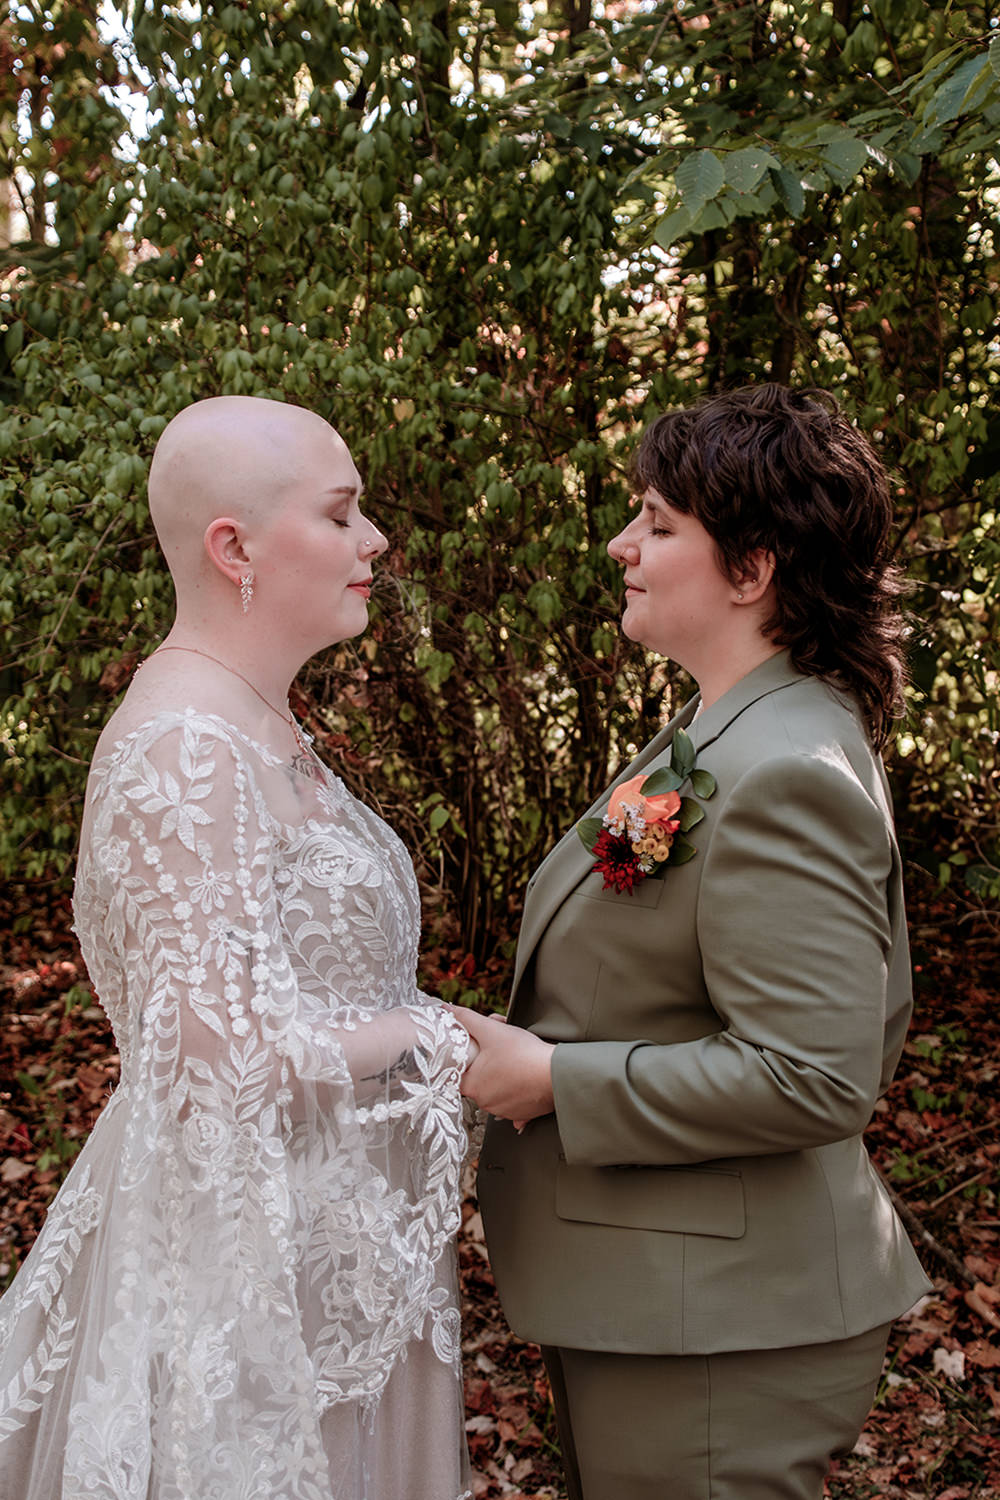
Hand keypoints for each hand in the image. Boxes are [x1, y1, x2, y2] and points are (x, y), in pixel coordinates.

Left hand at [446, 1005, 554, 1124]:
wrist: (555, 1073)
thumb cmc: (523, 1053)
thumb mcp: (492, 1030)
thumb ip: (468, 1019)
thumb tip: (448, 1010)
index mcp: (473, 1086)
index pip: (457, 1074)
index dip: (465, 1058)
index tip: (474, 1049)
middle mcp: (485, 1103)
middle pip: (478, 1080)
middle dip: (486, 1062)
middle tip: (498, 1045)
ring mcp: (504, 1111)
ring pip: (496, 1090)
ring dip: (502, 1076)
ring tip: (514, 1057)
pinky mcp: (522, 1114)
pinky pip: (514, 1102)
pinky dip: (517, 1093)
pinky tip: (523, 1082)